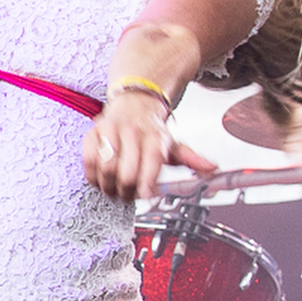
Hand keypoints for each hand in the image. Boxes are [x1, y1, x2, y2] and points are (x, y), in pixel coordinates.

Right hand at [83, 94, 216, 200]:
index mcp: (156, 137)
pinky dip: (93, 175)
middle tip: (128, 196)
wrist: (133, 104)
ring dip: (109, 186)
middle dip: (127, 191)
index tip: (145, 195)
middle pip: (127, 171)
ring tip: (114, 189)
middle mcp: (134, 131)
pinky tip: (100, 179)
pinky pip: (89, 160)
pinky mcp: (93, 132)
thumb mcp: (174, 146)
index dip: (147, 181)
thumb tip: (212, 168)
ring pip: (107, 168)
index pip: (152, 160)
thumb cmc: (152, 133)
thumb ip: (192, 159)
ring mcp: (111, 130)